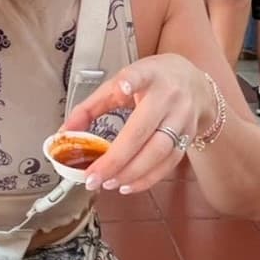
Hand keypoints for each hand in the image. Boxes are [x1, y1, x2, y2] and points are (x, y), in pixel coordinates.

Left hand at [59, 55, 215, 193]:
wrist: (195, 84)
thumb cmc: (152, 82)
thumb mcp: (121, 83)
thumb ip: (91, 106)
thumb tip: (64, 133)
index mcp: (149, 75)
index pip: (140, 76)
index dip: (131, 82)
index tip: (122, 87)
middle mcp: (169, 96)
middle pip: (143, 130)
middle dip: (116, 158)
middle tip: (93, 177)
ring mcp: (182, 117)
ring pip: (159, 151)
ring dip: (131, 172)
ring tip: (108, 183)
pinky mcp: (189, 135)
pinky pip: (169, 163)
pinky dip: (148, 178)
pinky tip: (128, 185)